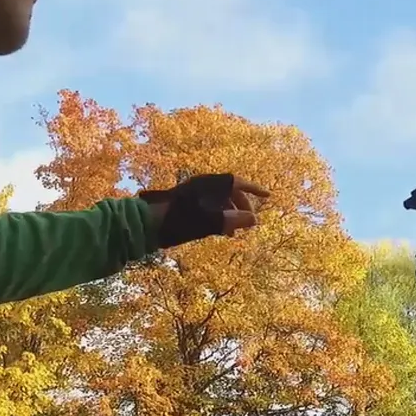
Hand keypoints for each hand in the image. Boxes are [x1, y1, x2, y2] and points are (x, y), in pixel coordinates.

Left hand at [140, 174, 269, 247]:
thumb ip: (234, 220)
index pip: (238, 182)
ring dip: (230, 214)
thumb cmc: (179, 222)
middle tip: (249, 222)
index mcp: (209, 183)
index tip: (268, 196)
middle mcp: (202, 184)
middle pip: (229, 191)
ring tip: (233, 233)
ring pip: (219, 200)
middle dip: (242, 206)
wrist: (147, 223)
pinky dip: (218, 216)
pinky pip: (209, 205)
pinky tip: (219, 231)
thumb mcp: (211, 223)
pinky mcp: (185, 203)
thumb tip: (255, 220)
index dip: (255, 189)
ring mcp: (193, 193)